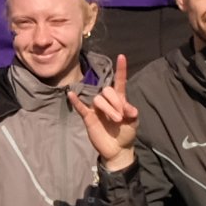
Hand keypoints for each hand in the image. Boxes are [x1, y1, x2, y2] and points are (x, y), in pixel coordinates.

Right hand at [74, 55, 141, 171]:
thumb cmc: (126, 133)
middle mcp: (107, 101)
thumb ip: (132, 112)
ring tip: (115, 120)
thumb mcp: (134, 122)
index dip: (121, 69)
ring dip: (108, 108)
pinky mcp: (88, 117)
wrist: (117, 149)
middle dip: (115, 101)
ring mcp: (96, 108)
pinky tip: (71, 94)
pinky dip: (76, 100)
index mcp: (120, 99)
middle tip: (121, 116)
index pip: (119, 81)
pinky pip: (80, 106)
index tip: (121, 56)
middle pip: (107, 90)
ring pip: (98, 99)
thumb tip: (128, 108)